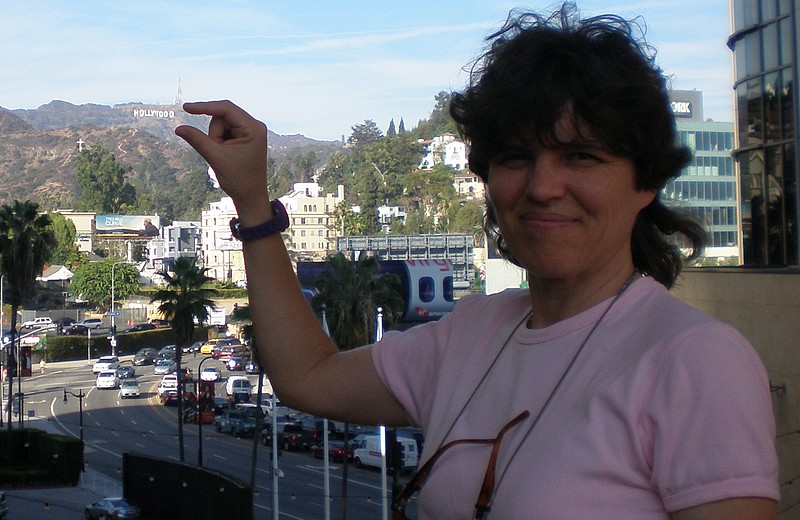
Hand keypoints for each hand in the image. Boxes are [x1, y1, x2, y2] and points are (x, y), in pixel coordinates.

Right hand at [175, 100, 270, 219]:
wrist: (250, 197)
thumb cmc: (239, 180)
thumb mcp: (216, 158)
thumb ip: (198, 140)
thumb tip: (179, 128)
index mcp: (253, 128)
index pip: (226, 109)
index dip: (205, 107)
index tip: (186, 108)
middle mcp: (254, 126)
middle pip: (222, 117)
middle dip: (215, 134)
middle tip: (221, 153)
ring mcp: (250, 131)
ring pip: (221, 125)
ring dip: (217, 139)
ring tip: (226, 156)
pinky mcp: (245, 136)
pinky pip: (225, 132)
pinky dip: (220, 142)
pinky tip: (227, 155)